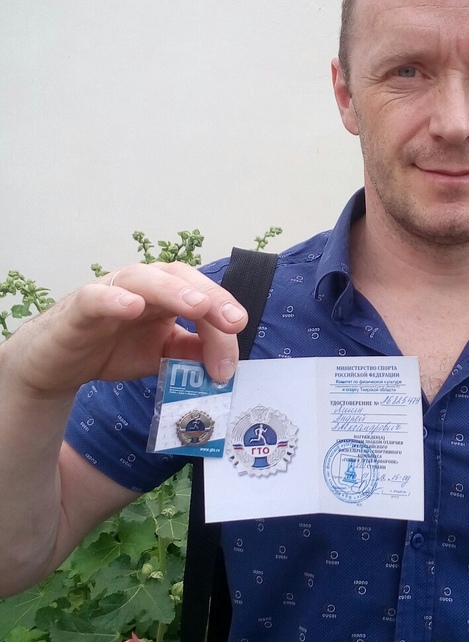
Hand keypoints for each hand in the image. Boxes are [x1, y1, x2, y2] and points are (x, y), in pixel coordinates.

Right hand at [4, 262, 247, 399]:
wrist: (58, 364)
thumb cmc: (112, 349)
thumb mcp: (161, 356)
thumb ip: (191, 353)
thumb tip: (226, 363)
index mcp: (166, 295)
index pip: (201, 296)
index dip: (222, 317)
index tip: (237, 343)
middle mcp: (143, 286)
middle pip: (180, 277)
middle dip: (210, 297)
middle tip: (232, 322)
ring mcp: (111, 292)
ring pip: (144, 279)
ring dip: (173, 290)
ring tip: (196, 306)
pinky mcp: (80, 308)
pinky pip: (96, 297)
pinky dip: (114, 299)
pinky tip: (132, 306)